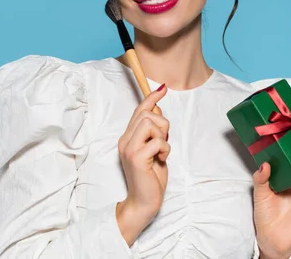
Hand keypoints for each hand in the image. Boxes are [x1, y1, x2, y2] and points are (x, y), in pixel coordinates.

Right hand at [116, 84, 169, 245]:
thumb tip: (159, 112)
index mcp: (127, 138)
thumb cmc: (150, 178)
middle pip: (147, 114)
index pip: (139, 111)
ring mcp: (129, 148)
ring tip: (160, 152)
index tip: (162, 89)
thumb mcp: (154, 151)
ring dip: (163, 137)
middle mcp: (125, 140)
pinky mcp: (136, 157)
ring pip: (151, 123)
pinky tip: (160, 159)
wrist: (143, 202)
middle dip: (162, 124)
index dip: (151, 98)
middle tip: (163, 142)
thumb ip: (154, 134)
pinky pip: (157, 141)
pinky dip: (165, 149)